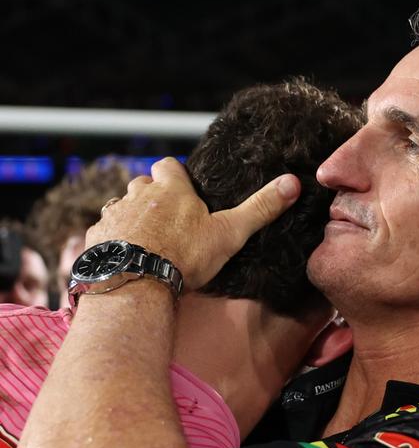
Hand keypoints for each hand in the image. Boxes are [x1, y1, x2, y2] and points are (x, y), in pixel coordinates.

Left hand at [85, 157, 300, 291]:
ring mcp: (114, 215)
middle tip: (166, 222)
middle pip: (142, 185)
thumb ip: (259, 209)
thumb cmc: (185, 256)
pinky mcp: (97, 238)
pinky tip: (124, 258)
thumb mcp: (229, 233)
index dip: (176, 177)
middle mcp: (138, 195)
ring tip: (145, 241)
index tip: (184, 192)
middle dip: (151, 197)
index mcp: (170, 189)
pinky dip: (113, 241)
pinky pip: (104, 233)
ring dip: (131, 219)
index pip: (169, 166)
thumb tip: (293, 183)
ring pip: (121, 207)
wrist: (138, 281)